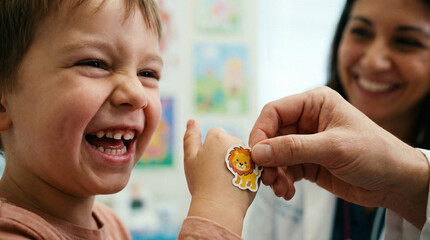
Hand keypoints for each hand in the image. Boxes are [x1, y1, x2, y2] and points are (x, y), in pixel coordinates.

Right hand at [183, 120, 255, 234]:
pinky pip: (250, 165)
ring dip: (234, 162)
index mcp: (219, 136)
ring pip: (240, 153)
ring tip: (226, 180)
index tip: (207, 162)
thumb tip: (191, 121)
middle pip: (229, 142)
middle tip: (216, 172)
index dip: (209, 147)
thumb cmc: (202, 183)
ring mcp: (249, 155)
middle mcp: (236, 141)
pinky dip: (244, 172)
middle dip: (224, 152)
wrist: (220, 206)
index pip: (215, 132)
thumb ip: (190, 137)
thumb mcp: (190, 158)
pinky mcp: (258, 168)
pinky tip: (236, 184)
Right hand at [248, 86, 428, 227]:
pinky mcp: (307, 162)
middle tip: (267, 177)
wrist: (396, 181)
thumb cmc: (374, 153)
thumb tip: (257, 152)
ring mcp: (306, 142)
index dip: (261, 132)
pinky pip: (284, 169)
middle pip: (271, 135)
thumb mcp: (333, 148)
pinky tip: (288, 192)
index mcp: (314, 103)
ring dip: (273, 172)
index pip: (274, 111)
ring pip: (274, 154)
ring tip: (280, 188)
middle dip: (266, 158)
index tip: (255, 155)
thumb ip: (293, 149)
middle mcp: (307, 120)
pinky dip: (282, 181)